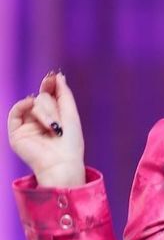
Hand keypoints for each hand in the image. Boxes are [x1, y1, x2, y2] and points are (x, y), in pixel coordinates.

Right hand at [8, 71, 85, 186]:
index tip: (52, 77)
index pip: (49, 95)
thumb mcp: (71, 115)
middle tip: (59, 124)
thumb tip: (58, 75)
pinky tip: (31, 106)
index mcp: (53, 118)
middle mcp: (39, 120)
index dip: (49, 85)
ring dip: (46, 113)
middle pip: (43, 98)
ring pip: (33, 103)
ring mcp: (27, 126)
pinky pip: (16, 111)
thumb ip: (64, 95)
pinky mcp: (16, 133)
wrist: (62, 163)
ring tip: (54, 128)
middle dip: (53, 107)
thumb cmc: (71, 144)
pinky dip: (24, 105)